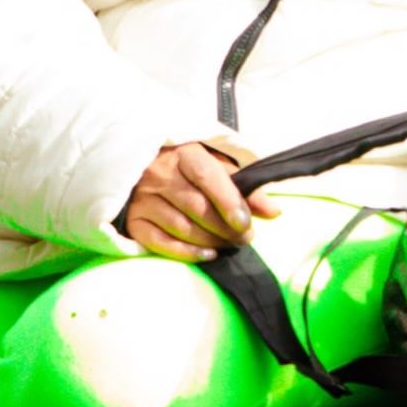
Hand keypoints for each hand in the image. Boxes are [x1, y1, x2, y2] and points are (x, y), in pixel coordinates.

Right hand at [124, 142, 279, 262]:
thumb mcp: (216, 163)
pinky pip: (160, 243)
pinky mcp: (133, 220)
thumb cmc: (188, 163)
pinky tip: (207, 254)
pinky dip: (186, 252)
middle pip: (196, 206)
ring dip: (211, 241)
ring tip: (230, 245)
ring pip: (181, 227)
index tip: (246, 222)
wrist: (142, 164)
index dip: (228, 200)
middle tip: (245, 237)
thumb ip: (243, 184)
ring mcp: (143, 198)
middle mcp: (159, 174)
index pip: (206, 176)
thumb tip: (273, 211)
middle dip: (225, 227)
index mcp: (183, 153)